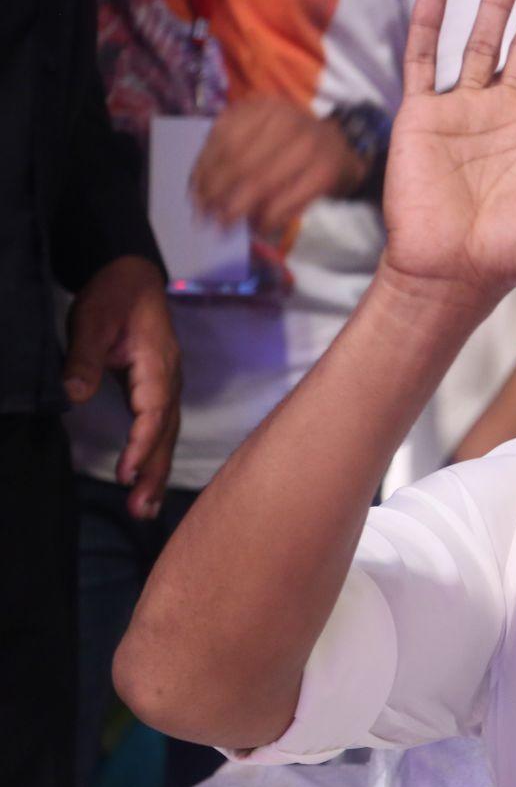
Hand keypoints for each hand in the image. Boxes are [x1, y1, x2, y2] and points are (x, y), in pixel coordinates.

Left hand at [64, 256, 181, 519]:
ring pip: (167, 435)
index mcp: (157, 364)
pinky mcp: (158, 389)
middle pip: (166, 433)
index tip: (127, 474)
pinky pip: (161, 428)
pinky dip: (155, 455)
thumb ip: (83, 358)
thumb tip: (74, 396)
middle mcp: (169, 379)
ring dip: (157, 472)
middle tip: (139, 511)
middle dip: (154, 473)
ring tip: (144, 509)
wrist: (134, 276)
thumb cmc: (114, 295)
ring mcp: (167, 385)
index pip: (152, 412)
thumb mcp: (90, 320)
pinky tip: (145, 478)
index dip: (142, 445)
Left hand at [191, 96, 367, 239]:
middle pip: (238, 161)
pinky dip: (268, 218)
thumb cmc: (292, 143)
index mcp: (263, 107)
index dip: (204, 170)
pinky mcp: (323, 171)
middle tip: (205, 218)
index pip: (222, 137)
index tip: (193, 196)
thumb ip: (232, 151)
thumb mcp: (261, 132)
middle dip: (217, 194)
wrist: (343, 147)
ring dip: (238, 209)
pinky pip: (286, 199)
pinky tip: (259, 227)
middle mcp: (285, 120)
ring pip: (259, 182)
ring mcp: (307, 145)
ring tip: (225, 226)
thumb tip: (200, 191)